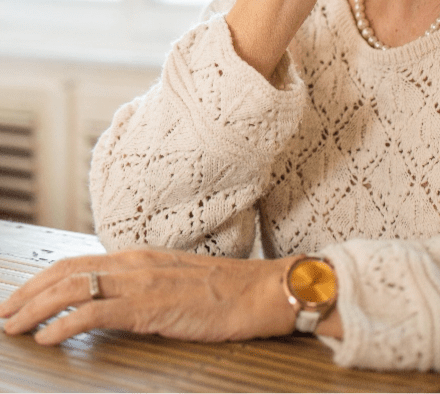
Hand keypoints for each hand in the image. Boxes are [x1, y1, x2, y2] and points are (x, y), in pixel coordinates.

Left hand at [0, 248, 295, 344]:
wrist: (260, 291)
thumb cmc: (225, 291)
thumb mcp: (175, 281)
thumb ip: (144, 285)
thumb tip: (116, 301)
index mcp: (139, 257)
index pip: (78, 262)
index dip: (42, 279)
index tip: (20, 297)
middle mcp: (135, 263)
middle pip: (67, 272)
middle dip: (28, 293)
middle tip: (4, 314)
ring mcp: (142, 282)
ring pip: (74, 288)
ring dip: (36, 308)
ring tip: (13, 326)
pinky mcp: (151, 305)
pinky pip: (96, 311)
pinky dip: (64, 323)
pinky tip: (47, 337)